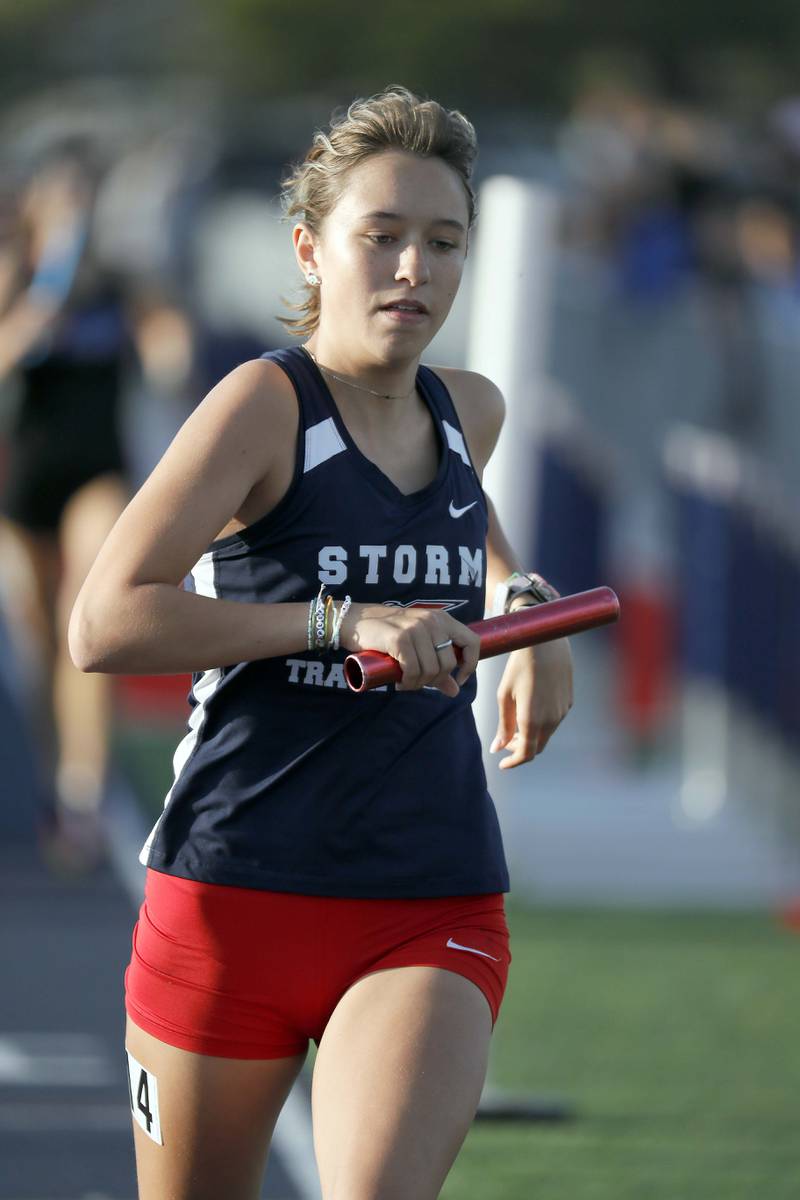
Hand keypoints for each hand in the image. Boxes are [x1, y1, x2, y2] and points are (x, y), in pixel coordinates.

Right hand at [340, 602, 480, 697]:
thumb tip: (454, 691)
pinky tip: (399, 682)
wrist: (356, 621)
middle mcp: (432, 621)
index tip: (457, 679)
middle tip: (419, 682)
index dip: (469, 665)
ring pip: (430, 670)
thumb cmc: (388, 634)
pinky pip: (412, 670)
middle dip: (435, 680)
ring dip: (418, 684)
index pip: (472, 642)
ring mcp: (416, 628)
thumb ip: (437, 667)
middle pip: (448, 663)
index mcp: (442, 619)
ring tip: (406, 682)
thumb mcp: (418, 646)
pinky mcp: (400, 639)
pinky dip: (407, 682)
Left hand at [491, 637, 572, 767]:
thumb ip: (503, 725)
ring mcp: (562, 712)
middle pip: (537, 747)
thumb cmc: (519, 667)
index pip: (525, 754)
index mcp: (533, 720)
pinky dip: (541, 725)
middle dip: (520, 750)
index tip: (502, 764)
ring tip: (515, 724)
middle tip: (505, 742)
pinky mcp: (568, 702)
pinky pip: (554, 721)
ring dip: (531, 736)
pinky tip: (530, 710)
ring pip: (546, 735)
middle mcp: (551, 720)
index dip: (513, 763)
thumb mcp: (504, 695)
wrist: (546, 643)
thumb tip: (498, 747)